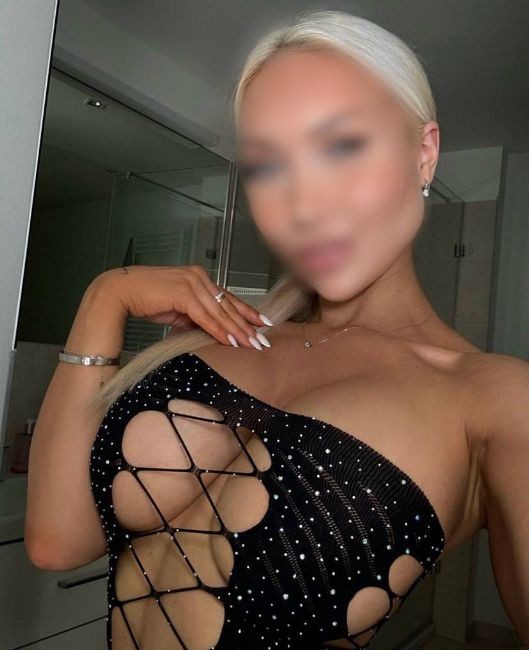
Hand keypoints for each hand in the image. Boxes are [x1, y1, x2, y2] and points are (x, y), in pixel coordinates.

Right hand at [90, 265, 272, 348]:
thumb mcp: (178, 309)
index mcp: (199, 277)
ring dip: (237, 330)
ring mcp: (192, 283)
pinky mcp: (183, 293)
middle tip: (263, 339)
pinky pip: (205, 316)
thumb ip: (196, 316)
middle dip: (247, 324)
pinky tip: (231, 340)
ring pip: (220, 311)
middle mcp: (199, 276)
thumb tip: (211, 330)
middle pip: (228, 304)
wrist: (121, 292)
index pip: (227, 297)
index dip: (246, 312)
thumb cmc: (147, 299)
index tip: (262, 323)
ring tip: (252, 344)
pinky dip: (219, 330)